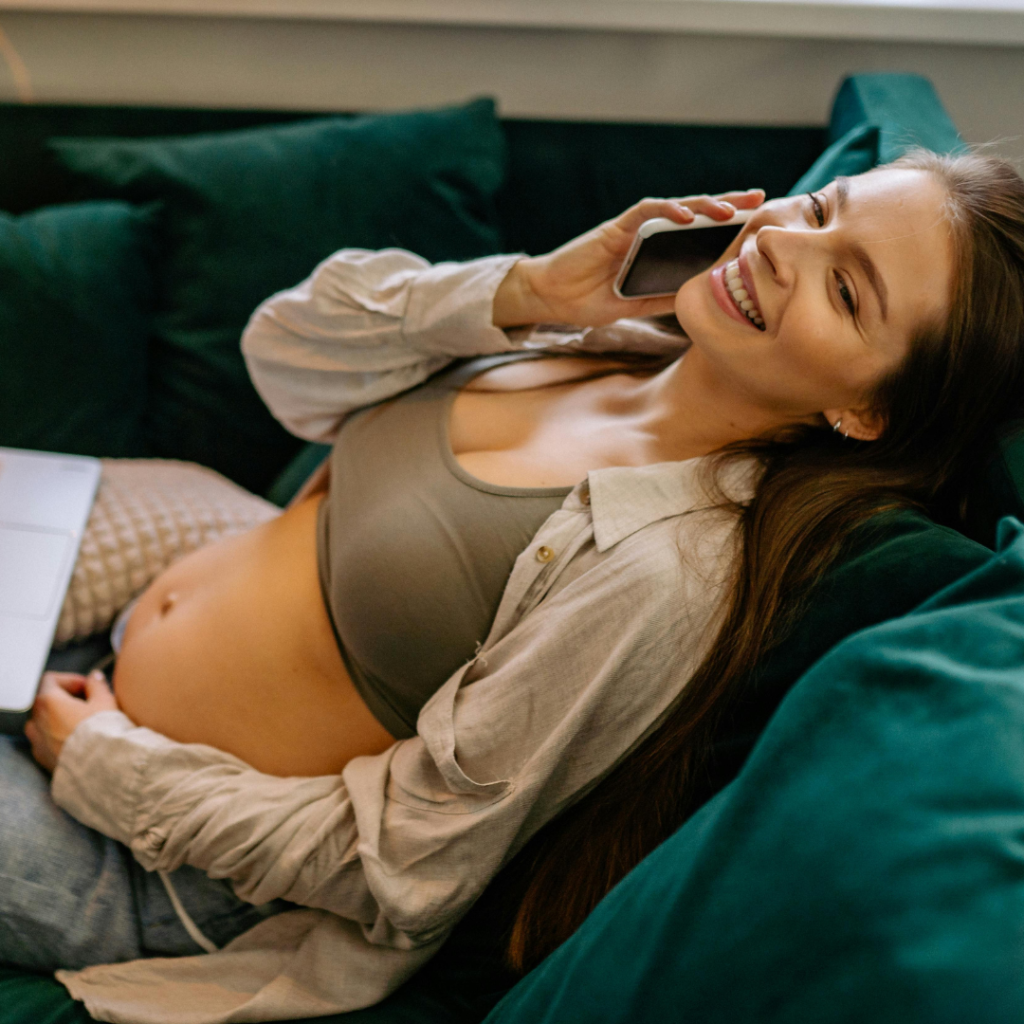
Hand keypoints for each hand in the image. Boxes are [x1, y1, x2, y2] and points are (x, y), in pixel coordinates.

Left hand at [26, 670, 118, 772]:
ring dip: (59, 719)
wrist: (100, 766)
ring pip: (43, 723)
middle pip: (46, 701)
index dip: (71, 679)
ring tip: (82, 723)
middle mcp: (37, 720)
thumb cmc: (102, 731)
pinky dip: (58, 737)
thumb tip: (94, 677)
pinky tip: (78, 741)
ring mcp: (37, 741)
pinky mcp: (43, 759)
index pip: (51, 680)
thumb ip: (96, 685)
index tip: (87, 686)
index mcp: (48, 701)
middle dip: (66, 700)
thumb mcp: (105, 701)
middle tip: (89, 704)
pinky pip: (46, 742)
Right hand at [493, 190, 764, 328]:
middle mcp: (650, 234)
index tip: (758, 225)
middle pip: (695, 212)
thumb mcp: (639, 303)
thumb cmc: (590, 299)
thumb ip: (668, 294)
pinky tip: (687, 216)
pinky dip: (667, 210)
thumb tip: (705, 296)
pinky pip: (646, 211)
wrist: (553, 298)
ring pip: (676, 207)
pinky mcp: (616, 227)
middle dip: (728, 204)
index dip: (727, 227)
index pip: (698, 233)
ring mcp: (634, 229)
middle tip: (759, 199)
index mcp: (658, 251)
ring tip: (730, 208)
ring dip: (704, 205)